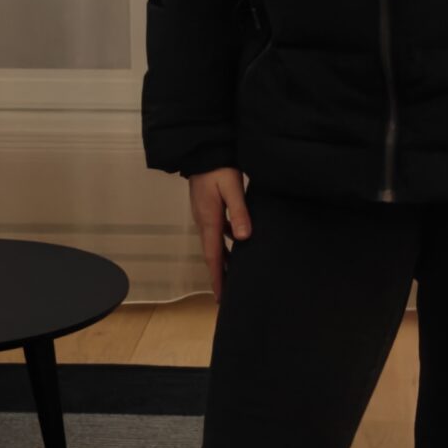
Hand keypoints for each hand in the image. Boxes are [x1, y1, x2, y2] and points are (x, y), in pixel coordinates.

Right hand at [187, 165, 251, 299]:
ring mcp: (204, 215)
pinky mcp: (208, 208)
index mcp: (209, 220)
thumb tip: (243, 238)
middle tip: (226, 295)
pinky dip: (225, 244)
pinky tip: (237, 243)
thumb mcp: (232, 188)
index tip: (221, 296)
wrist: (203, 150)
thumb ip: (239, 212)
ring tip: (233, 275)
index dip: (218, 277)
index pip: (214, 256)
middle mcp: (204, 221)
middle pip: (212, 254)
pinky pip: (217, 232)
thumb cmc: (218, 168)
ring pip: (214, 244)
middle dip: (219, 275)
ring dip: (223, 260)